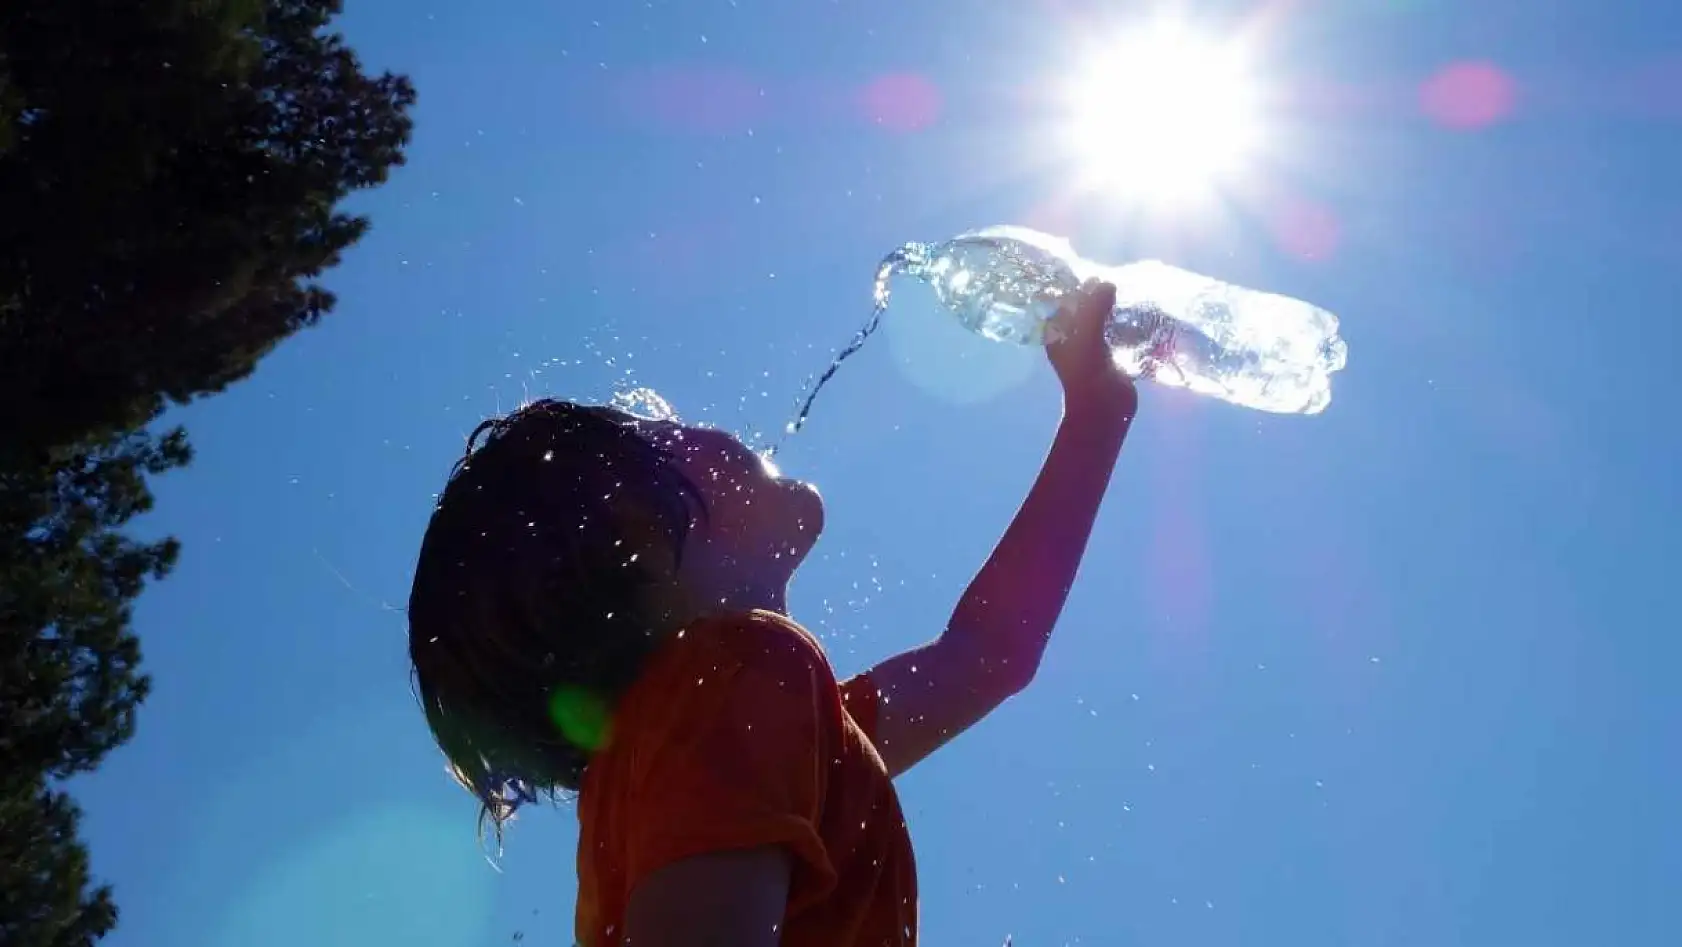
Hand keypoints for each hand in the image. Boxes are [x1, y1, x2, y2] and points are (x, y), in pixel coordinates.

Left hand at [1047, 280, 1135, 416]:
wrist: (1103, 407)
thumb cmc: (1087, 369)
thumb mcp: (1087, 332)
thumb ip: (1095, 305)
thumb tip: (1107, 283)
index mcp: (1057, 333)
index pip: (1063, 302)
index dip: (1077, 287)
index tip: (1095, 273)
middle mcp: (1071, 339)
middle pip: (1083, 310)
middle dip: (1097, 297)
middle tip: (1116, 282)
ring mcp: (1091, 348)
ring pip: (1101, 321)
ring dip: (1113, 310)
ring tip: (1128, 294)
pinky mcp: (1110, 357)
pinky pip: (1115, 334)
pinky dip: (1124, 325)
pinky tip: (1137, 315)